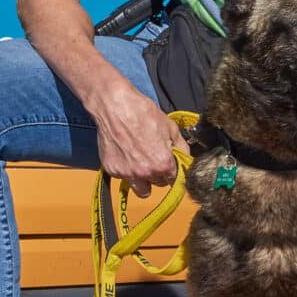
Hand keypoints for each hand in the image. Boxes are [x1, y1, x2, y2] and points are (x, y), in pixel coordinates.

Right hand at [91, 81, 184, 197]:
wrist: (114, 106)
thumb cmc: (142, 113)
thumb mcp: (170, 127)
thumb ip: (181, 148)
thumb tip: (185, 158)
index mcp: (163, 164)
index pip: (175, 180)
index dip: (173, 171)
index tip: (169, 164)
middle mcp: (145, 173)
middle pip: (159, 185)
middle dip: (159, 175)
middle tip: (154, 158)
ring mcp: (127, 173)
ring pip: (141, 190)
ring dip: (144, 181)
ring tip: (141, 164)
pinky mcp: (112, 170)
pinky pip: (124, 178)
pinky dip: (126, 169)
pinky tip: (125, 153)